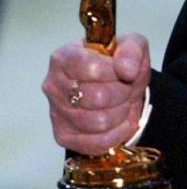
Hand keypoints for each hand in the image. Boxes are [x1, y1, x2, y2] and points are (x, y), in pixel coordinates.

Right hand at [42, 33, 150, 153]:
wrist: (120, 87)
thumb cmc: (119, 65)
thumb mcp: (132, 46)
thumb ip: (131, 50)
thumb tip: (126, 70)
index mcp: (64, 57)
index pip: (90, 68)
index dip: (115, 72)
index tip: (124, 71)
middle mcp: (53, 85)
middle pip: (97, 97)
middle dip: (123, 94)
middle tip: (126, 89)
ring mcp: (55, 112)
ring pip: (99, 122)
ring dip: (121, 113)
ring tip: (121, 104)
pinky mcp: (63, 136)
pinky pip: (96, 143)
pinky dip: (117, 134)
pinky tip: (120, 122)